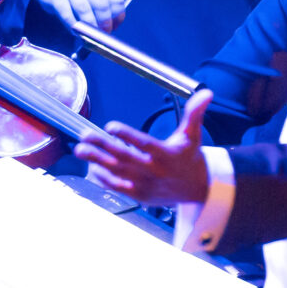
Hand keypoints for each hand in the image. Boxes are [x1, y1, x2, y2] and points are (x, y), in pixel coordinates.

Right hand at [34, 0, 125, 31]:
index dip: (118, 15)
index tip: (115, 26)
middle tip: (103, 33)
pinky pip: (66, 13)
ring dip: (89, 25)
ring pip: (84, 8)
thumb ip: (102, 9)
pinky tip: (75, 31)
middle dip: (104, 22)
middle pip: (101, 3)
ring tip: (90, 35)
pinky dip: (72, 25)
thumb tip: (108, 31)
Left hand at [75, 88, 212, 207]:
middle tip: (84, 135)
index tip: (110, 126)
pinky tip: (91, 167)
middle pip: (124, 157)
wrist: (197, 189)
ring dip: (97, 161)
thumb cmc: (190, 158)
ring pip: (117, 172)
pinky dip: (103, 178)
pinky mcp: (139, 194)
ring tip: (80, 149)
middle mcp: (154, 170)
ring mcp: (145, 184)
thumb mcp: (193, 135)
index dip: (127, 135)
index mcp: (167, 154)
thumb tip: (206, 93)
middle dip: (102, 146)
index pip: (144, 144)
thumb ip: (194, 113)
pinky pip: (117, 187)